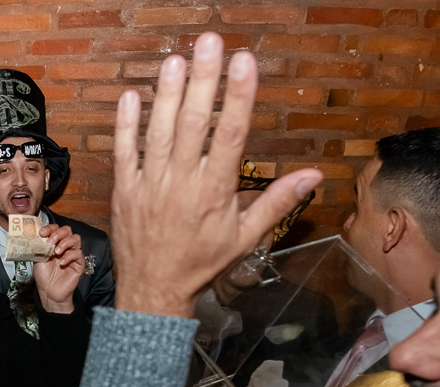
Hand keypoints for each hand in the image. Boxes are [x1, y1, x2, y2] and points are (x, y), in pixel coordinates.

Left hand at [32, 224, 83, 313]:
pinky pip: (78, 254)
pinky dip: (70, 256)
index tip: (42, 233)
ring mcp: (73, 254)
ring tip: (56, 252)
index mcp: (54, 243)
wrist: (49, 291)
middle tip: (51, 242)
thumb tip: (38, 234)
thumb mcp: (38, 257)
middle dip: (58, 233)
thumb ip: (40, 245)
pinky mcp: (79, 263)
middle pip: (67, 230)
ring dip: (65, 243)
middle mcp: (65, 246)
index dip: (49, 228)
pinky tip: (62, 263)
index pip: (55, 228)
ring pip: (75, 239)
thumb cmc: (44, 275)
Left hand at [112, 33, 322, 317]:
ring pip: (159, 132)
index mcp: (214, 192)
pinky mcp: (125, 190)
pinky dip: (126, 124)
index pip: (230, 136)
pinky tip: (132, 95)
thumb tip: (314, 177)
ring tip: (176, 60)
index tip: (246, 63)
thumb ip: (277, 202)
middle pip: (194, 124)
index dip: (238, 96)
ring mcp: (150, 185)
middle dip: (204, 80)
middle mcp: (182, 184)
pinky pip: (124, 152)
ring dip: (167, 94)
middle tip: (211, 43)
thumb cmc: (201, 263)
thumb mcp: (244, 237)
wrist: (154, 290)